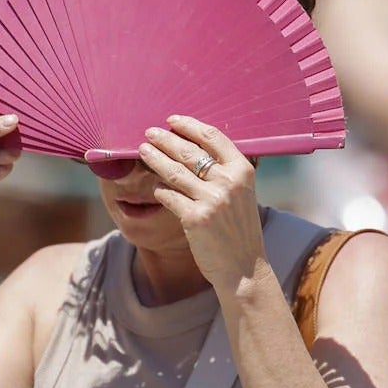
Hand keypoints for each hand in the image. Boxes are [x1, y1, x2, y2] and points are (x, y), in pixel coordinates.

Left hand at [138, 116, 265, 290]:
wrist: (244, 268)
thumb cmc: (240, 230)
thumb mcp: (242, 195)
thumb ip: (225, 172)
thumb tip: (194, 149)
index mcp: (242, 171)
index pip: (213, 137)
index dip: (190, 125)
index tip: (173, 120)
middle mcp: (228, 182)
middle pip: (190, 151)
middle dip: (166, 139)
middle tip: (149, 132)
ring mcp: (211, 200)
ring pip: (174, 171)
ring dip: (155, 158)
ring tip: (143, 150)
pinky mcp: (195, 218)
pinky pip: (168, 196)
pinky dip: (159, 190)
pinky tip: (154, 187)